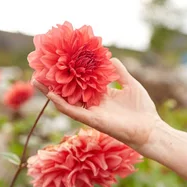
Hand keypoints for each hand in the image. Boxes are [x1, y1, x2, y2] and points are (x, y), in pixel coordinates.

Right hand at [31, 58, 161, 151]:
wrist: (150, 129)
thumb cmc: (142, 109)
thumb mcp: (131, 84)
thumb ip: (119, 72)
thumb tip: (110, 57)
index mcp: (101, 95)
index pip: (81, 81)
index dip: (70, 72)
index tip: (58, 61)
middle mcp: (93, 103)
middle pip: (69, 91)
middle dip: (54, 82)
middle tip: (39, 70)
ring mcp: (92, 112)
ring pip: (66, 101)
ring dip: (50, 92)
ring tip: (36, 81)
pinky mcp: (93, 121)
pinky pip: (74, 112)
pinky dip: (62, 104)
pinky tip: (51, 95)